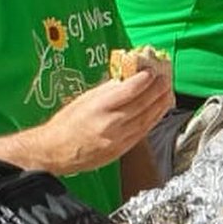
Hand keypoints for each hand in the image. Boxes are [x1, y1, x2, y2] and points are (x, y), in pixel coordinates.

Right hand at [29, 70, 173, 175]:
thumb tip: (127, 78)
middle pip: (142, 104)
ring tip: (168, 92)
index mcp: (98, 107)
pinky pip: (143, 132)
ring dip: (160, 104)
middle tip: (166, 79)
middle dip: (157, 90)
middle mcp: (110, 123)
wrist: (54, 152)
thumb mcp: (84, 99)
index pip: (129, 91)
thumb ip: (107, 90)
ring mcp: (118, 138)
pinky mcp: (122, 149)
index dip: (144, 80)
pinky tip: (160, 110)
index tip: (153, 71)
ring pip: (146, 118)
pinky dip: (154, 119)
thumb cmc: (66, 123)